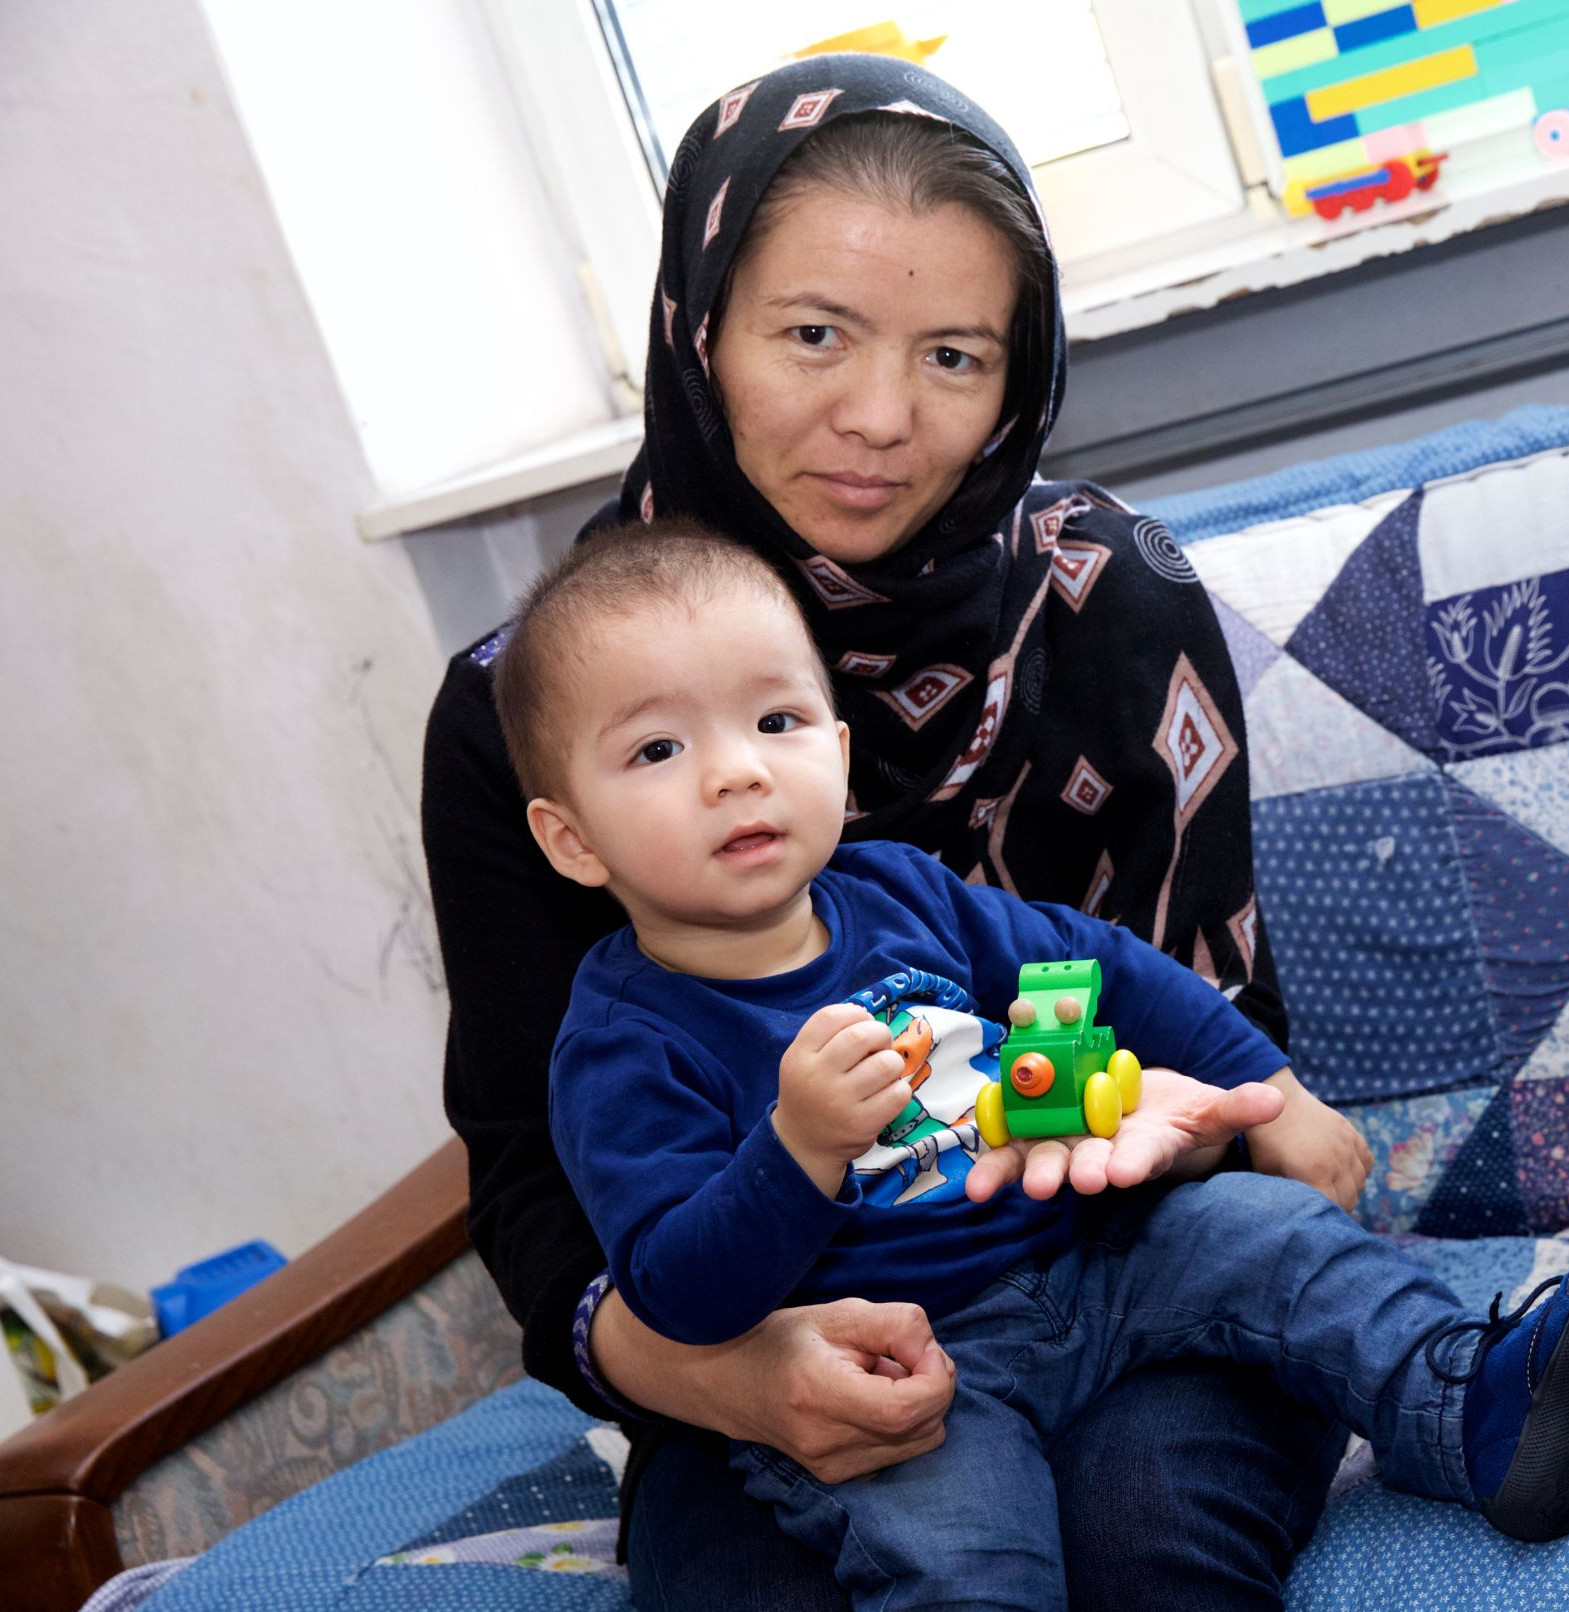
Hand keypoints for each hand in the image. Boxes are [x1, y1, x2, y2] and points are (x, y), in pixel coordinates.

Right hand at [590, 1288, 953, 1482]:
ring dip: (917, 1403)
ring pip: (922, 1442)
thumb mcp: (838, 1313)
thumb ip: (896, 1324)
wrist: (728, 1380)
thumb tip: (933, 1353)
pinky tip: (868, 1397)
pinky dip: (903, 1422)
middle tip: (897, 1352)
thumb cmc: (783, 1338)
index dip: (935, 1376)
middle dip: (931, 1383)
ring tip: (877, 1374)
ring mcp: (833, 1469)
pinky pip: (903, 1451)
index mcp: (820, 1396)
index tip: (922, 1347)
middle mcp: (827, 1444)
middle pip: (924, 1427)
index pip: (906, 1409)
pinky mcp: (840, 1478)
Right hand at [774, 1003, 909, 1194]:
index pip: (831, 1016)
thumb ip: (828, 1037)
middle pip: (862, 1035)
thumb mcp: (802, 1060)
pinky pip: (898, 1093)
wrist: (803, 1145)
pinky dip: (900, 1089)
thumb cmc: (810, 1093)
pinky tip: (888, 1093)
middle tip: (880, 1046)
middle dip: (880, 1034)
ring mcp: (840, 1102)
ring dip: (893, 1062)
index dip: (855, 1013)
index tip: (863, 1023)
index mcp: (799, 1056)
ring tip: (884, 1072)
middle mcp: (817, 1076)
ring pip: (886, 1063)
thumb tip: (870, 1018)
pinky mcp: (862, 1124)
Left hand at [965, 1066, 1285, 1203]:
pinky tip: (970, 1177)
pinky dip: (989, 1155)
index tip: (1121, 1171)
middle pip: (1084, 1163)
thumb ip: (1233, 1108)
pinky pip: (1008, 1143)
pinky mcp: (1033, 1133)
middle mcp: (1099, 1153)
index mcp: (1141, 1147)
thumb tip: (1272, 1100)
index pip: (1138, 1156)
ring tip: (990, 1187)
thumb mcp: (1208, 1111)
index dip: (1130, 1162)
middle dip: (1072, 1172)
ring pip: (1040, 1159)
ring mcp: (1064, 1144)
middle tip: (1062, 1184)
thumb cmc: (1176, 1116)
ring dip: (1018, 1172)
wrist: (1137, 1111)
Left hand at [1246, 1069, 1371, 1210]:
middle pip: (1350, 1199)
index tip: (1314, 1220)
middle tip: (1321, 1208)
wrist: (1274, 1098)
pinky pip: (1366, 1161)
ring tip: (1331, 1192)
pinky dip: (1359, 1171)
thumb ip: (1286, 1194)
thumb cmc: (1265, 1141)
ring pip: (1360, 1182)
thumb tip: (1292, 1216)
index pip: (1332, 1209)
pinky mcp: (1350, 1133)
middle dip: (1337, 1207)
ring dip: (1349, 1190)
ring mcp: (1346, 1145)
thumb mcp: (1267, 1171)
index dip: (1324, 1217)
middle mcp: (1337, 1161)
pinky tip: (1343, 1173)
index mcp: (1315, 1173)